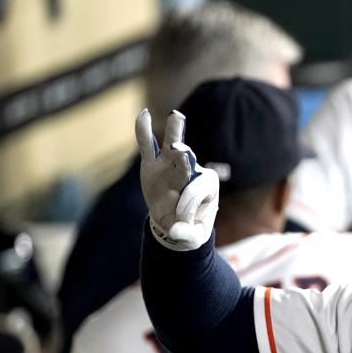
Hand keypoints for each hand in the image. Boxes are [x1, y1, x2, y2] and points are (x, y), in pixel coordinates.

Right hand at [135, 109, 218, 250]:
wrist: (174, 223)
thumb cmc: (189, 229)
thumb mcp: (193, 237)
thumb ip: (187, 235)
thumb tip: (175, 232)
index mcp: (208, 186)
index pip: (197, 189)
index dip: (188, 204)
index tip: (180, 222)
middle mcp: (192, 170)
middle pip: (189, 162)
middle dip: (184, 160)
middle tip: (182, 152)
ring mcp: (171, 165)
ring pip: (172, 147)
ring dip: (174, 133)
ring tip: (177, 117)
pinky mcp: (153, 163)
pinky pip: (148, 146)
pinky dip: (144, 132)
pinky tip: (143, 115)